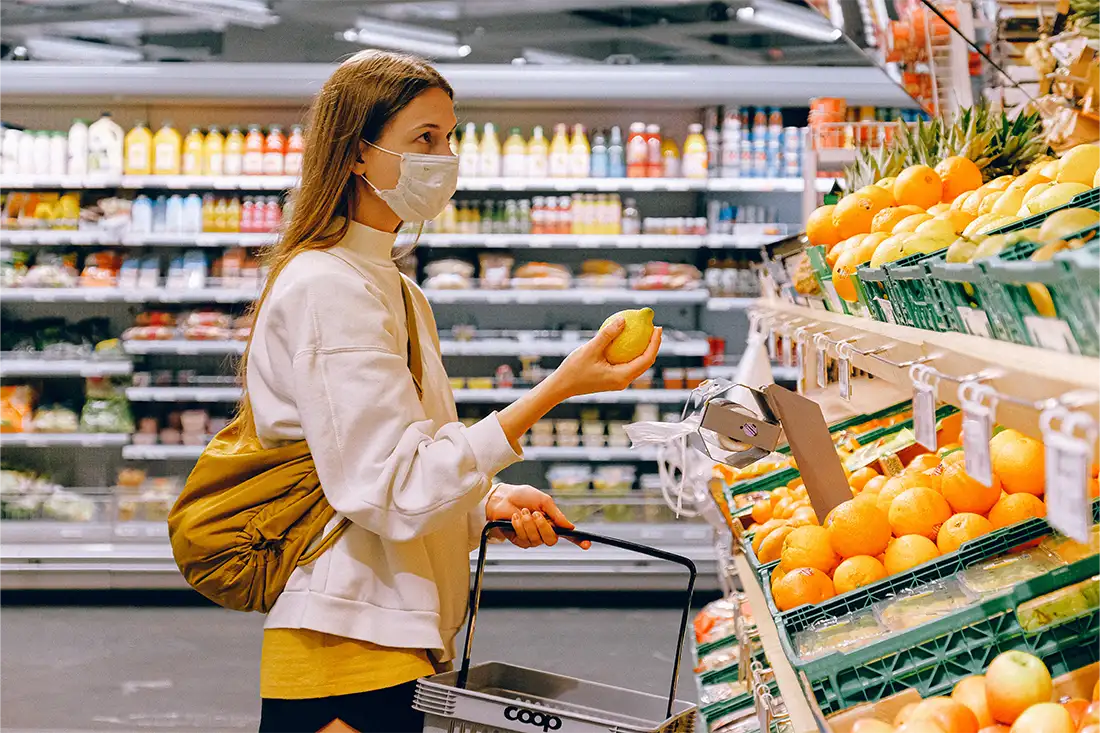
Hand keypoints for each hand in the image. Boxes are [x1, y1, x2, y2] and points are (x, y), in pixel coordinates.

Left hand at [485, 484, 590, 548]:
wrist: (503, 498)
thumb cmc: (523, 496)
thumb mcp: (543, 501)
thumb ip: (556, 514)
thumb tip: (570, 526)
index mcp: (553, 522)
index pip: (568, 534)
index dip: (579, 540)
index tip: (588, 544)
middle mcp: (544, 532)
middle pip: (552, 540)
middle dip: (543, 527)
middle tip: (536, 514)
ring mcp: (532, 538)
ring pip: (537, 540)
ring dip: (529, 524)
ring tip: (523, 512)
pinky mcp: (519, 540)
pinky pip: (524, 539)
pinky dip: (520, 526)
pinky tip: (515, 517)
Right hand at [547, 318, 661, 399]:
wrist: (562, 386)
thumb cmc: (574, 370)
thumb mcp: (590, 349)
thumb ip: (607, 335)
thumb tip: (623, 320)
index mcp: (622, 377)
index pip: (646, 359)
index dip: (655, 343)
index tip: (657, 327)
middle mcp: (623, 381)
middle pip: (645, 362)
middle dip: (653, 345)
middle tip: (654, 327)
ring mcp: (618, 381)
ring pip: (637, 364)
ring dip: (643, 348)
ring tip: (645, 332)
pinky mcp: (613, 379)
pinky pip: (627, 363)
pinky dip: (630, 352)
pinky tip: (627, 339)